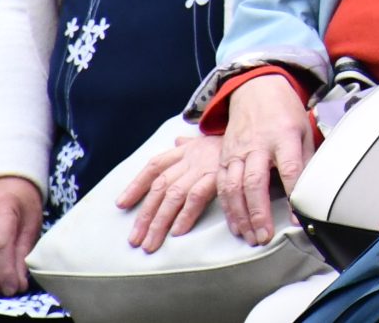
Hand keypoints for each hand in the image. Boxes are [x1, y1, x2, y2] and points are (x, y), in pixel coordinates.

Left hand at [119, 131, 222, 253]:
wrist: (257, 135)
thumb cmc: (232, 145)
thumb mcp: (208, 140)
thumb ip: (188, 144)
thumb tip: (176, 141)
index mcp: (185, 152)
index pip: (154, 167)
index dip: (136, 185)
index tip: (121, 204)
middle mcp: (189, 160)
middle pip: (160, 188)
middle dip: (144, 215)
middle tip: (134, 240)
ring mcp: (202, 169)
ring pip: (173, 196)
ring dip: (159, 222)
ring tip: (150, 244)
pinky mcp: (217, 178)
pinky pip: (197, 198)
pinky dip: (186, 215)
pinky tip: (177, 232)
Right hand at [215, 75, 316, 243]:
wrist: (256, 90)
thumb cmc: (285, 114)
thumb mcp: (303, 131)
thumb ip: (305, 161)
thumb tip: (313, 192)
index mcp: (284, 136)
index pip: (290, 169)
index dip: (293, 195)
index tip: (297, 218)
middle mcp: (257, 145)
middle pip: (255, 182)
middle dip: (259, 212)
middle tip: (264, 237)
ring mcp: (237, 151)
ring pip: (233, 187)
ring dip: (241, 216)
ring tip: (250, 237)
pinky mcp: (223, 157)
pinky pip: (221, 186)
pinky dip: (227, 208)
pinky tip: (235, 224)